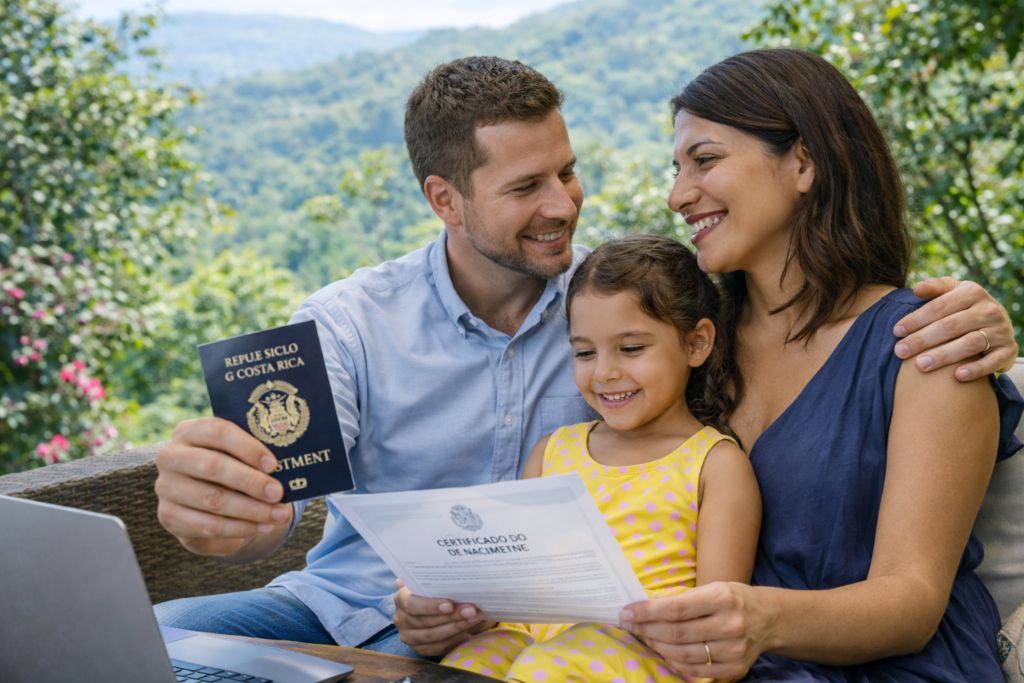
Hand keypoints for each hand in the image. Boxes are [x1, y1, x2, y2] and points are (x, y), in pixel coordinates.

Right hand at [155, 417, 292, 557]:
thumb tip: (286, 465)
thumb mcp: (237, 455)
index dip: (247, 447)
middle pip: (212, 466)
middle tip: (278, 493)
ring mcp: (166, 488)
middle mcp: (171, 456)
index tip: (273, 464)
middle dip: (251, 481)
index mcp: (189, 431)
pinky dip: (240, 528)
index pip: (217, 431)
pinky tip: (263, 527)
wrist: (204, 501)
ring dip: (251, 510)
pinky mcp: (169, 517)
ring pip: (213, 500)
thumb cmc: (230, 468)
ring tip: (279, 514)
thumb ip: (253, 454)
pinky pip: (208, 526)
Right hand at [393, 580, 493, 656]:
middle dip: (451, 616)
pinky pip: (437, 647)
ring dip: (457, 627)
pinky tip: (468, 630)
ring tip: (475, 618)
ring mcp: (409, 636)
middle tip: (472, 610)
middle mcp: (401, 618)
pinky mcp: (420, 649)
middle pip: (425, 620)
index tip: (450, 604)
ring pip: (432, 635)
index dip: (430, 605)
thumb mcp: (434, 581)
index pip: (410, 602)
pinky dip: (455, 639)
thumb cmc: (436, 590)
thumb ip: (437, 578)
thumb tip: (452, 572)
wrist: (435, 607)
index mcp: (401, 597)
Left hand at [619, 582, 770, 679]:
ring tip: (644, 636)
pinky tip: (664, 651)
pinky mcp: (735, 668)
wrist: (770, 618)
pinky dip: (675, 661)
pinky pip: (696, 669)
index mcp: (722, 598)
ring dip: (657, 646)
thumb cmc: (734, 599)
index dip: (646, 612)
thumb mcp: (713, 588)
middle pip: (676, 633)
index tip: (626, 612)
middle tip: (628, 624)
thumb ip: (683, 600)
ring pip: (683, 653)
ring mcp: (734, 649)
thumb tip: (645, 607)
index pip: (675, 608)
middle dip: (646, 629)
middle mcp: (730, 624)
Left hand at [894, 278, 1017, 380]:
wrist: (998, 323)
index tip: (896, 331)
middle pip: (951, 326)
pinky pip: (993, 361)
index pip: (939, 307)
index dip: (916, 319)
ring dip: (943, 356)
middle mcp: (989, 310)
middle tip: (900, 351)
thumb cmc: (964, 307)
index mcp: (972, 292)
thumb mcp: (953, 292)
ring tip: (920, 365)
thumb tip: (917, 288)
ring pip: (969, 344)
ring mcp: (1001, 330)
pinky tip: (957, 376)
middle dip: (922, 339)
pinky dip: (976, 369)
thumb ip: (936, 287)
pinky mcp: (1008, 350)